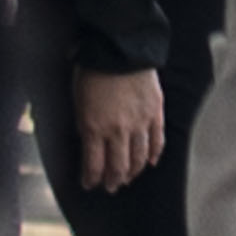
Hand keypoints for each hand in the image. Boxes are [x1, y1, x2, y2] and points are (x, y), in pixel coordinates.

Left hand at [75, 69, 166, 192]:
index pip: (93, 166)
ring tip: (128, 177)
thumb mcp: (78, 100)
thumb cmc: (92, 71)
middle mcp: (117, 131)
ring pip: (139, 158)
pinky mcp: (155, 114)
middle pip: (118, 167)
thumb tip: (88, 141)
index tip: (90, 184)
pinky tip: (151, 162)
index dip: (91, 179)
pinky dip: (154, 155)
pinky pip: (157, 141)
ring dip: (133, 172)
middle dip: (112, 181)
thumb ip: (84, 124)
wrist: (120, 48)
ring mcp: (139, 124)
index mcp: (93, 128)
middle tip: (110, 187)